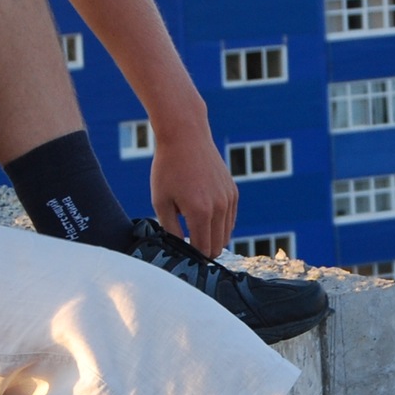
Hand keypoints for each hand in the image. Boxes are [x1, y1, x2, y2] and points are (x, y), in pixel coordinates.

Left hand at [147, 126, 237, 256]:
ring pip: (227, 234)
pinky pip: (231, 219)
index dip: (193, 257)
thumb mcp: (161, 201)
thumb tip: (179, 248)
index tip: (183, 256)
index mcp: (200, 212)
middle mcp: (219, 208)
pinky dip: (220, 224)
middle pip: (218, 246)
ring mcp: (229, 199)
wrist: (185, 136)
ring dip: (213, 237)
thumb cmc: (168, 168)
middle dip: (204, 251)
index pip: (202, 249)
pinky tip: (205, 218)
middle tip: (188, 247)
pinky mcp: (233, 192)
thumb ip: (170, 229)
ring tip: (195, 231)